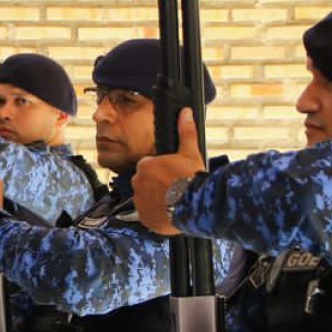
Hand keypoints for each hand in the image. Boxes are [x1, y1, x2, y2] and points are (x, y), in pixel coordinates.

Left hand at [133, 108, 203, 236]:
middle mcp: (137, 183)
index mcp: (146, 166)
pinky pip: (147, 215)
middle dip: (157, 185)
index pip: (149, 167)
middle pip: (145, 183)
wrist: (194, 206)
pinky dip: (155, 215)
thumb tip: (186, 112)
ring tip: (173, 203)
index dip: (161, 171)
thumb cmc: (191, 179)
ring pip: (146, 199)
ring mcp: (139, 202)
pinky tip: (169, 213)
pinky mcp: (144, 218)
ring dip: (155, 200)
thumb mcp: (190, 153)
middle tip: (174, 189)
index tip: (172, 176)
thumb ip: (185, 132)